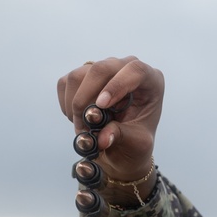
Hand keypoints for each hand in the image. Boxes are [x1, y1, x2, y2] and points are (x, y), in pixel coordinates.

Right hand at [56, 56, 164, 192]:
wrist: (122, 148)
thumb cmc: (136, 143)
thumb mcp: (137, 144)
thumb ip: (122, 137)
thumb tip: (102, 139)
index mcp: (150, 81)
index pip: (135, 70)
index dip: (116, 85)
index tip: (101, 106)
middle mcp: (126, 68)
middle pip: (101, 68)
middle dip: (87, 99)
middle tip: (85, 126)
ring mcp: (103, 70)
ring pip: (78, 76)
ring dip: (76, 106)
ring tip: (84, 128)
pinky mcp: (82, 75)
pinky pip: (65, 83)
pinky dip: (66, 105)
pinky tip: (78, 119)